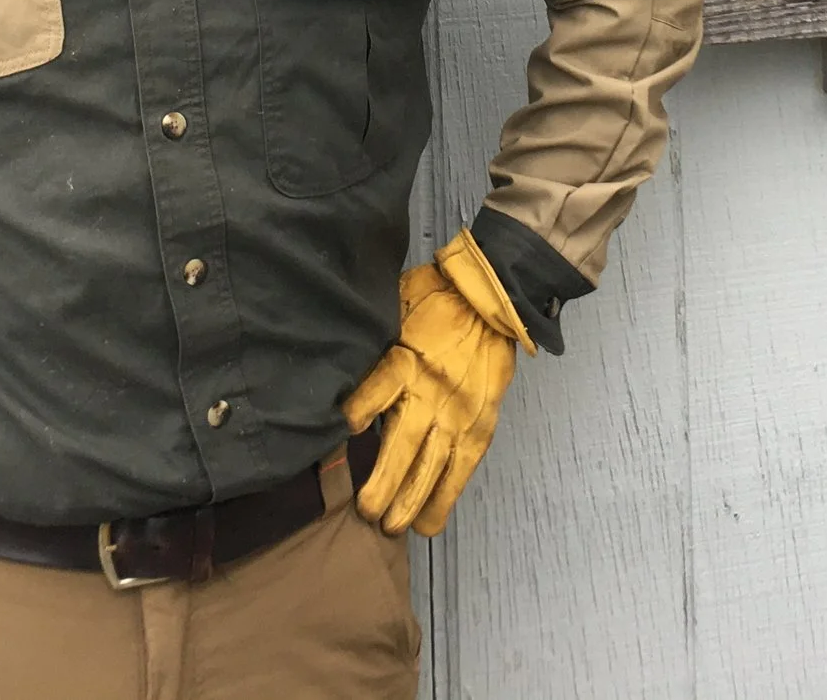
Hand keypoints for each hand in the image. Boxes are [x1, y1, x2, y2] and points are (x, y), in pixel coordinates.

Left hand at [342, 230, 534, 535]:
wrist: (491, 298)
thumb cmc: (433, 300)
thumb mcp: (393, 306)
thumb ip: (370, 341)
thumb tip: (335, 365)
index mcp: (406, 357)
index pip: (380, 386)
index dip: (361, 409)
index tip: (345, 429)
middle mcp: (432, 391)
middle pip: (404, 443)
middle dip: (384, 484)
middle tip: (367, 514)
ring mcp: (459, 413)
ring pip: (434, 466)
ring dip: (412, 501)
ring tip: (393, 529)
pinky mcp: (480, 424)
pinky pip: (461, 468)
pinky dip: (446, 496)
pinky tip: (429, 522)